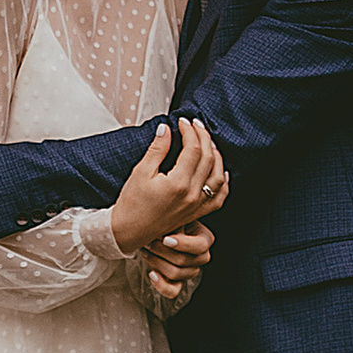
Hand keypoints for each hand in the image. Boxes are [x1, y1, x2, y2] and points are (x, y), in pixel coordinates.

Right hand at [108, 120, 229, 255]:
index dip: (189, 131)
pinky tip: (220, 170)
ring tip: (207, 141)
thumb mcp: (140, 172)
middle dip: (203, 137)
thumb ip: (157, 149)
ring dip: (216, 155)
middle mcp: (192, 195)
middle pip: (208, 158)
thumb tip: (166, 128)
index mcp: (178, 184)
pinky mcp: (197, 212)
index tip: (182, 121)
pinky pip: (219, 197)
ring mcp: (197, 205)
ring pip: (218, 175)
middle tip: (195, 125)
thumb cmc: (132, 203)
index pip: (193, 149)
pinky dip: (222, 182)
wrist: (129, 231)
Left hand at [144, 221, 214, 307]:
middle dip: (163, 251)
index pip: (200, 246)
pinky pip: (173, 291)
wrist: (153, 229)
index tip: (165, 239)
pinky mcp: (177, 281)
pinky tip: (152, 274)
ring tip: (146, 250)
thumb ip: (175, 225)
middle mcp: (200, 256)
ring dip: (157, 262)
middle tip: (149, 241)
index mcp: (204, 238)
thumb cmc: (165, 220)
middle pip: (185, 261)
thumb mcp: (172, 218)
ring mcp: (189, 270)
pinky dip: (161, 285)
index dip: (183, 244)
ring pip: (176, 274)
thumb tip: (169, 236)